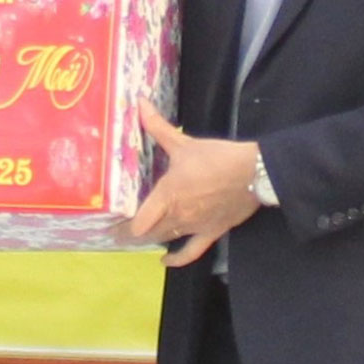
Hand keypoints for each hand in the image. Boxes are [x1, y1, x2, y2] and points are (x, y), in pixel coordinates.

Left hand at [123, 104, 259, 267]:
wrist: (253, 173)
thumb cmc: (216, 158)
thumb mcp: (183, 142)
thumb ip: (158, 127)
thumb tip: (139, 102)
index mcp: (167, 195)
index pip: (138, 222)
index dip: (123, 227)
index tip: (110, 224)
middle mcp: (178, 215)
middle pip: (148, 233)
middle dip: (131, 234)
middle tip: (117, 232)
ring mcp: (194, 227)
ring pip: (166, 240)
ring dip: (150, 239)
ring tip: (137, 238)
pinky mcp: (211, 232)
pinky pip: (191, 252)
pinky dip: (177, 260)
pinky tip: (165, 261)